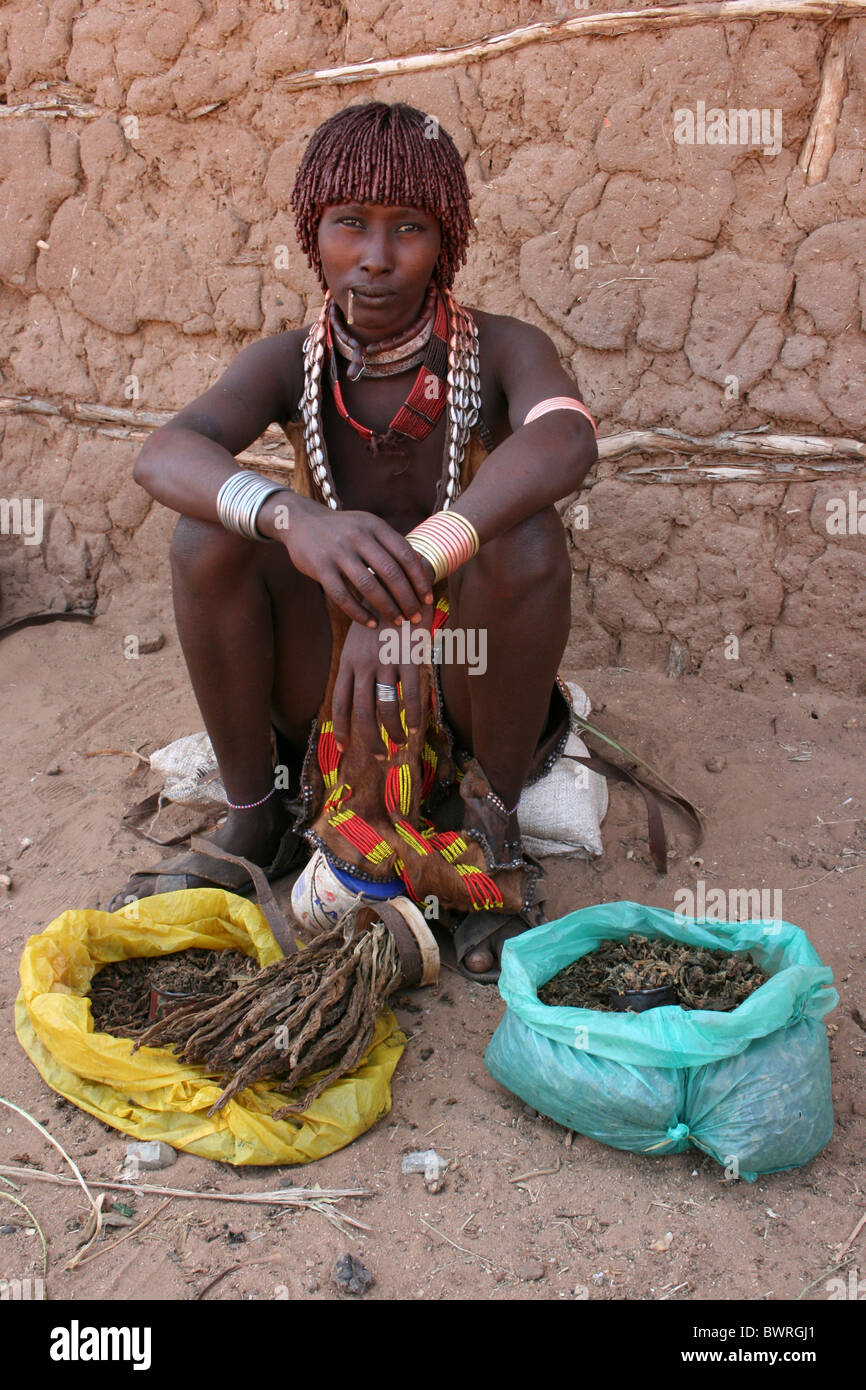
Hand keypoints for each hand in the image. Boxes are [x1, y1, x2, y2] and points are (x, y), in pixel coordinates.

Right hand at [283, 500, 433, 627]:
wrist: (301, 521)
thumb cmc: (343, 529)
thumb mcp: (367, 526)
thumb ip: (389, 543)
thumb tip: (421, 566)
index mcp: (375, 526)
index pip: (405, 554)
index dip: (419, 579)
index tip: (427, 599)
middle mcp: (358, 536)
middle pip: (390, 573)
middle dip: (407, 598)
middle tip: (416, 616)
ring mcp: (338, 552)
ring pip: (368, 586)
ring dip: (387, 608)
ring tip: (397, 622)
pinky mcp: (320, 567)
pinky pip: (342, 596)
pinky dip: (358, 613)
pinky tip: (370, 623)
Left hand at [332, 605, 433, 755]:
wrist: (399, 583)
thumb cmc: (381, 615)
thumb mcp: (359, 640)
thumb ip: (358, 667)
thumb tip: (361, 696)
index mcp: (348, 662)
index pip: (340, 703)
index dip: (342, 729)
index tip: (343, 749)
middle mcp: (363, 665)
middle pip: (362, 714)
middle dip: (371, 741)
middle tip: (381, 758)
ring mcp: (385, 662)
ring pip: (387, 709)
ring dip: (395, 732)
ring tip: (402, 741)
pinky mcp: (408, 658)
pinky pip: (412, 695)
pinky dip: (415, 714)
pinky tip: (419, 725)